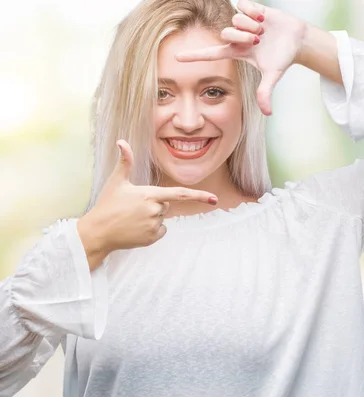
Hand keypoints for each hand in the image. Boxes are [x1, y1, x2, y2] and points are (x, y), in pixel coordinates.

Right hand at [78, 140, 217, 269]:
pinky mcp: (152, 238)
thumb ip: (125, 161)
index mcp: (150, 194)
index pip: (180, 194)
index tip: (214, 199)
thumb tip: (121, 141)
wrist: (97, 232)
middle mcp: (155, 210)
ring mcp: (154, 225)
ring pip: (163, 218)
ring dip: (152, 217)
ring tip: (132, 218)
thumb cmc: (107, 204)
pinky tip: (136, 228)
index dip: (199, 196)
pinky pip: (161, 230)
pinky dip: (152, 230)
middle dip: (155, 204)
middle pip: (167, 205)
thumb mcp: (116, 181)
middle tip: (134, 207)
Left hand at [175, 0, 306, 115]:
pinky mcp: (250, 9)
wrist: (297, 39)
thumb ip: (266, 92)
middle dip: (243, 36)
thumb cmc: (283, 57)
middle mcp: (237, 37)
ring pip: (236, 20)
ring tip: (264, 30)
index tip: (176, 58)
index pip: (211, 54)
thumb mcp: (273, 75)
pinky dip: (254, 12)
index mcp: (237, 52)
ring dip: (252, 25)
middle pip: (226, 33)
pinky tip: (263, 18)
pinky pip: (243, 6)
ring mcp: (242, 23)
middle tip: (258, 40)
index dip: (194, 56)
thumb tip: (267, 113)